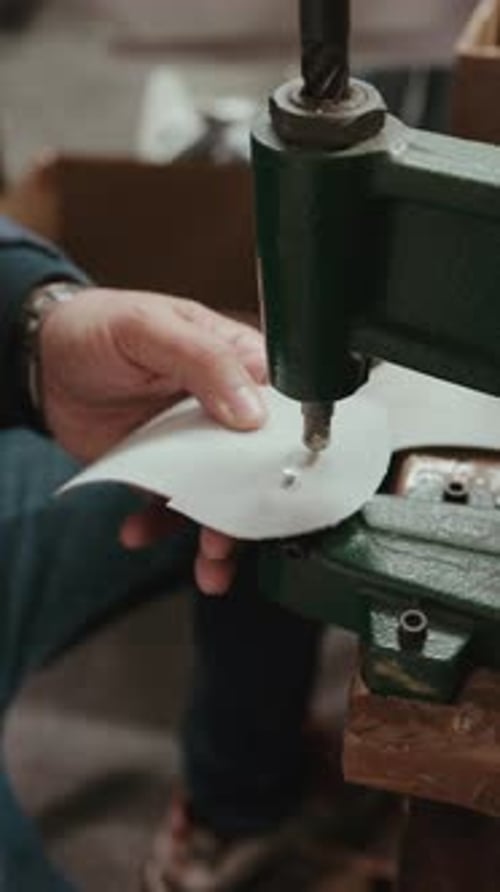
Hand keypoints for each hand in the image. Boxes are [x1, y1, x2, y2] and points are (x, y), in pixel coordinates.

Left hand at [40, 288, 266, 593]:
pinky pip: (172, 508)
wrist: (44, 361)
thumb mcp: (152, 328)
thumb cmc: (100, 326)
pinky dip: (160, 527)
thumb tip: (254, 414)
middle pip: (259, 466)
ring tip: (210, 565)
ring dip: (219, 536)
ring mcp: (195, 445)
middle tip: (240, 538)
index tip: (292, 488)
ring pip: (222, 497)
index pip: (285, 409)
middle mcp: (226, 409)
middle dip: (255, 511)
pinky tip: (138, 532)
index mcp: (240, 364)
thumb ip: (206, 361)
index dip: (293, 449)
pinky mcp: (163, 471)